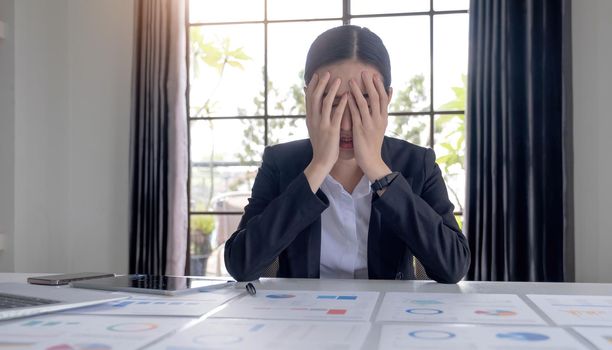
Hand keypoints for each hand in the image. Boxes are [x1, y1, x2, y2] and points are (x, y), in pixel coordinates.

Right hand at [304, 72, 348, 191]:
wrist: (321, 161)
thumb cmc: (321, 145)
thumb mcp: (314, 129)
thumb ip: (315, 118)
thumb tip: (315, 108)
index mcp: (309, 119)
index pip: (309, 98)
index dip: (313, 86)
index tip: (317, 75)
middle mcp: (314, 120)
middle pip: (315, 97)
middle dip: (321, 83)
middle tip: (327, 72)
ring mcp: (322, 125)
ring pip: (325, 103)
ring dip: (331, 90)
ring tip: (338, 79)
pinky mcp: (331, 131)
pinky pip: (337, 115)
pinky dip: (341, 104)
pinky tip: (347, 96)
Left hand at [347, 71, 392, 180]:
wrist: (371, 160)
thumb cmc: (373, 142)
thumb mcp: (381, 125)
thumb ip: (382, 109)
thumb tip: (389, 92)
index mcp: (384, 118)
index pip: (384, 98)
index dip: (379, 86)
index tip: (374, 75)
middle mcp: (378, 119)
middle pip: (376, 98)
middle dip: (370, 84)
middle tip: (364, 72)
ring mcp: (369, 124)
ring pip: (365, 104)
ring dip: (358, 91)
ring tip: (351, 80)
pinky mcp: (360, 130)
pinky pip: (355, 114)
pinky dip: (351, 103)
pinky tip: (346, 96)